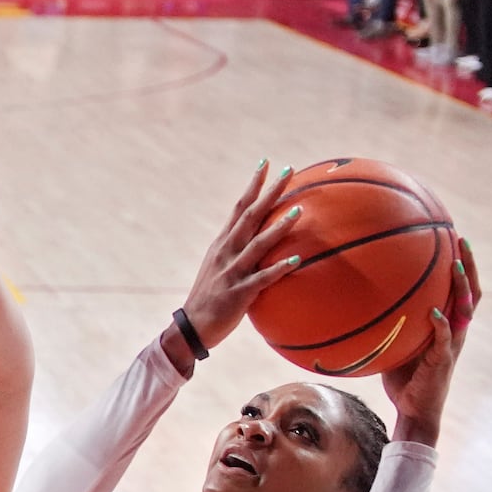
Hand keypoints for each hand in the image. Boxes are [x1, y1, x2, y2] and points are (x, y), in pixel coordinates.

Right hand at [178, 160, 302, 350]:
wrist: (192, 327)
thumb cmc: (210, 298)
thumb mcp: (220, 267)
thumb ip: (237, 251)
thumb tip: (260, 238)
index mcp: (222, 243)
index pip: (239, 207)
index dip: (253, 185)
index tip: (266, 164)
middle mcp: (226, 252)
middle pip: (250, 216)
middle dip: (269, 193)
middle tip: (289, 171)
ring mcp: (232, 272)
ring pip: (258, 244)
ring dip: (278, 226)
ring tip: (299, 209)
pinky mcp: (239, 293)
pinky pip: (262, 278)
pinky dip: (279, 268)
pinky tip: (297, 260)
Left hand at [381, 238, 478, 444]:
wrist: (413, 410)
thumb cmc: (403, 378)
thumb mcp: (397, 344)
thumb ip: (392, 323)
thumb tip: (361, 301)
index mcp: (448, 326)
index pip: (461, 290)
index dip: (462, 265)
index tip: (455, 238)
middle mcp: (455, 331)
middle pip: (471, 292)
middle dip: (468, 265)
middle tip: (462, 240)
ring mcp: (451, 345)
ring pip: (464, 310)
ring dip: (461, 287)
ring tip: (455, 266)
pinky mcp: (442, 361)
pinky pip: (444, 338)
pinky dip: (440, 324)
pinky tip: (434, 312)